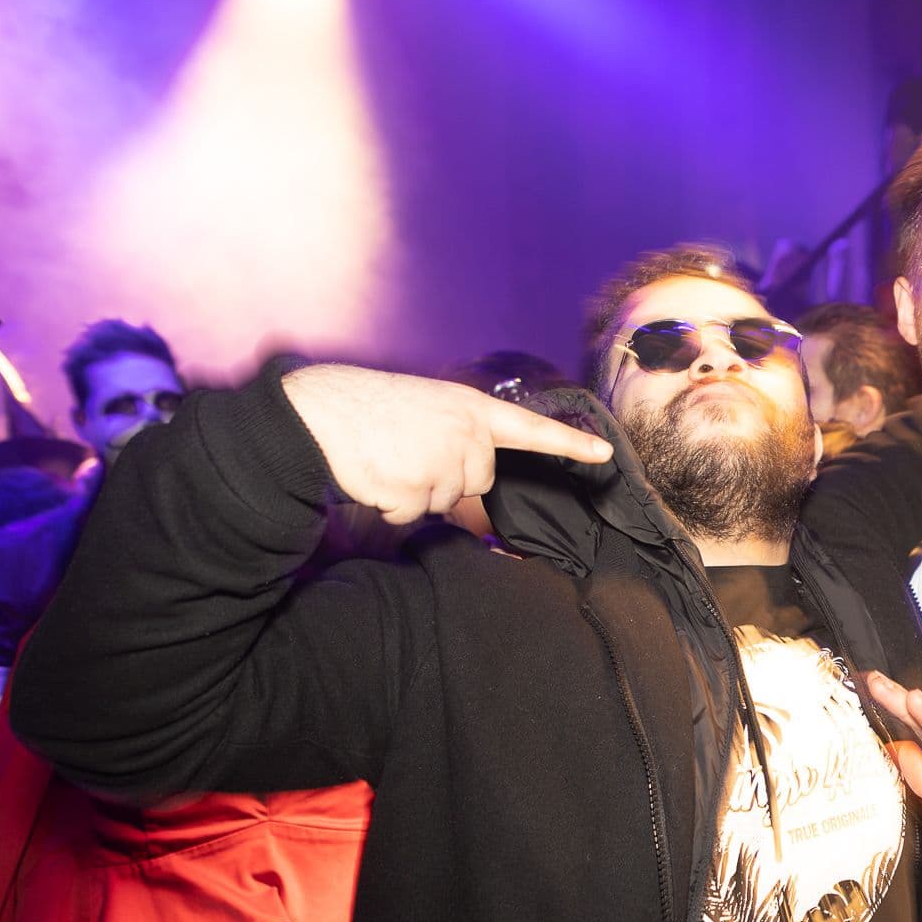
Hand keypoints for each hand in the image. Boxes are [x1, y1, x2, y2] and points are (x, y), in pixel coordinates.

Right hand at [283, 365, 611, 523]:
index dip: (569, 444)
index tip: (604, 455)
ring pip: (443, 502)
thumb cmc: (370, 412)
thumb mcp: (427, 415)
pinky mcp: (415, 487)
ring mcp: (441, 460)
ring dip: (414, 491)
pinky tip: (374, 474)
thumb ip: (461, 444)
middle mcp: (465, 433)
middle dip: (446, 479)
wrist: (318, 411)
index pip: (530, 429)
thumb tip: (478, 502)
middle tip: (406, 453)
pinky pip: (410, 514)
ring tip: (386, 458)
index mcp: (470, 408)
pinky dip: (390, 504)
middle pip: (478, 482)